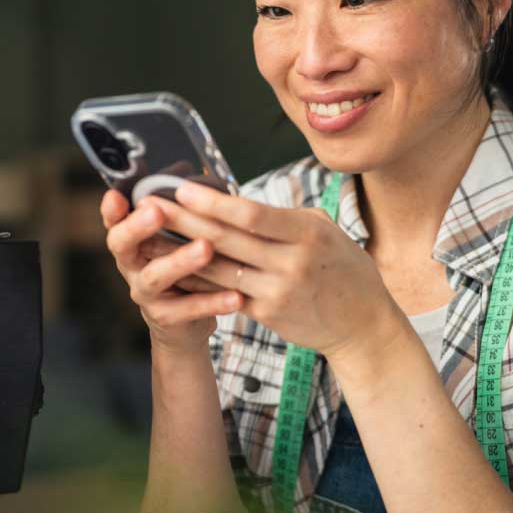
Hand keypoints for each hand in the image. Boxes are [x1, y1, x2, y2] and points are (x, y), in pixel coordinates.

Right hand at [100, 189, 242, 354]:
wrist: (185, 321)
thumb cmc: (185, 265)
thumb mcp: (180, 235)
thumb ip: (181, 207)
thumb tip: (186, 169)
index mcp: (133, 240)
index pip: (114, 220)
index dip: (111, 210)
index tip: (116, 196)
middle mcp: (132, 264)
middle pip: (122, 244)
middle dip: (138, 227)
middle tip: (155, 210)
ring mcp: (146, 292)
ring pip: (155, 276)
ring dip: (180, 261)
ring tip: (205, 248)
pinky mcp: (166, 317)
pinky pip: (187, 310)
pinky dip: (212, 302)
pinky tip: (235, 296)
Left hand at [145, 181, 402, 359]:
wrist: (362, 323)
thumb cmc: (344, 269)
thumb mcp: (326, 232)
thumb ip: (284, 220)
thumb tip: (238, 204)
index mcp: (307, 234)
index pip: (252, 215)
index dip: (213, 202)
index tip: (182, 189)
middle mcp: (291, 263)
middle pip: (227, 239)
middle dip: (184, 221)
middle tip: (151, 205)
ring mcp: (277, 292)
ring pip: (219, 269)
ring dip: (180, 252)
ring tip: (151, 237)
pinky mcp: (267, 314)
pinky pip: (224, 293)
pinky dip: (198, 281)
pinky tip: (174, 269)